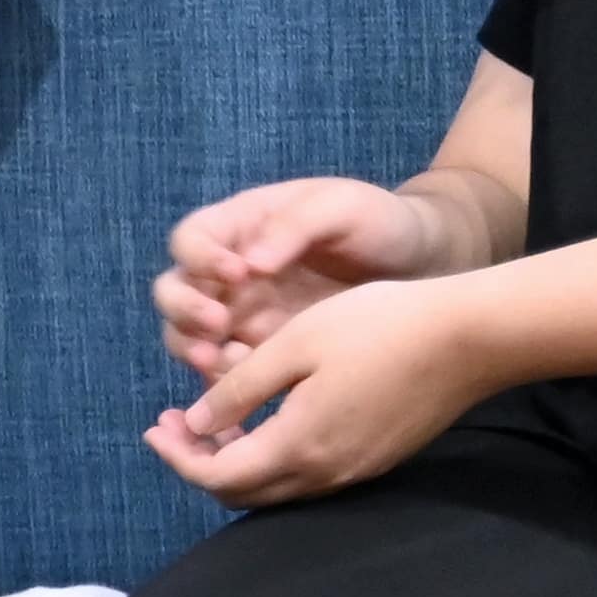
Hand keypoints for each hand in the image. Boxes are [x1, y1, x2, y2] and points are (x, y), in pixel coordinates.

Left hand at [148, 275, 495, 506]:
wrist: (469, 338)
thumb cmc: (379, 326)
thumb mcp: (295, 344)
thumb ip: (240, 390)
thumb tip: (199, 425)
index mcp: (298, 445)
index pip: (216, 477)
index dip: (177, 457)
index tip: (155, 426)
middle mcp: (326, 473)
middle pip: (243, 493)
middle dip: (200, 462)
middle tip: (176, 421)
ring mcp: (356, 471)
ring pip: (277, 488)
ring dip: (237, 461)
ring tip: (215, 418)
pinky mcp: (376, 459)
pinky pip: (308, 475)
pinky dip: (273, 456)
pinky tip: (268, 418)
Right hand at [155, 174, 461, 373]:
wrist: (423, 265)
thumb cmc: (378, 223)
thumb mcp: (340, 207)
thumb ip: (294, 227)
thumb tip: (249, 263)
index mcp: (239, 228)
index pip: (190, 240)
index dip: (200, 259)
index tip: (237, 273)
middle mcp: (228, 273)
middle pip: (174, 292)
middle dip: (185, 312)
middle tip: (218, 326)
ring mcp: (242, 316)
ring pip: (189, 336)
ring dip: (196, 350)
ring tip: (228, 364)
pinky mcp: (264, 353)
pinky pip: (226, 373)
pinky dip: (225, 384)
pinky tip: (251, 389)